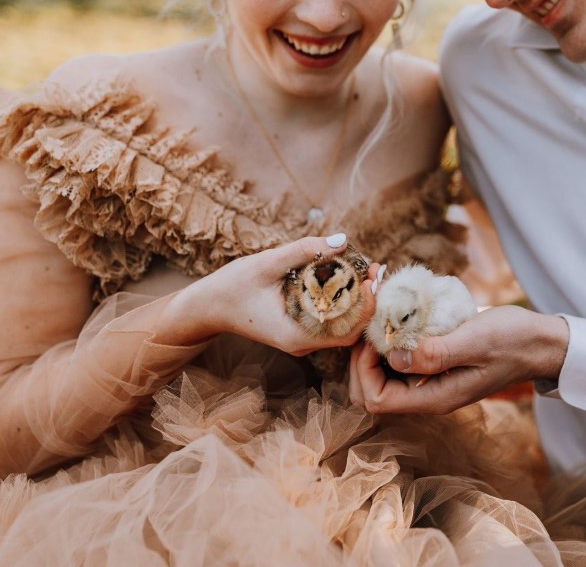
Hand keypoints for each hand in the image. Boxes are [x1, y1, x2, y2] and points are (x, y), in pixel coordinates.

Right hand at [170, 234, 378, 354]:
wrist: (208, 306)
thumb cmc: (233, 286)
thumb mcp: (266, 263)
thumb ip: (304, 251)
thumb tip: (342, 240)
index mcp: (297, 335)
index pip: (348, 329)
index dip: (367, 304)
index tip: (372, 277)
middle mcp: (303, 343)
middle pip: (351, 329)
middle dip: (368, 300)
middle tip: (377, 269)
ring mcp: (302, 339)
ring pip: (343, 326)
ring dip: (358, 300)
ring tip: (367, 271)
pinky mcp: (300, 330)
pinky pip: (331, 320)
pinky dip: (343, 302)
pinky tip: (348, 279)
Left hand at [348, 305, 567, 413]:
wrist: (541, 341)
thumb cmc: (513, 341)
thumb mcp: (475, 342)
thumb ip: (435, 354)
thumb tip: (395, 358)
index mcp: (435, 398)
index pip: (376, 400)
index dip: (364, 369)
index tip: (375, 334)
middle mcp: (428, 393)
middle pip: (372, 389)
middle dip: (361, 357)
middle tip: (370, 319)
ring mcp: (431, 379)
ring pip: (383, 372)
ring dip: (375, 342)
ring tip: (379, 305)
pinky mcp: (436, 362)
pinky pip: (402, 357)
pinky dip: (392, 335)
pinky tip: (397, 306)